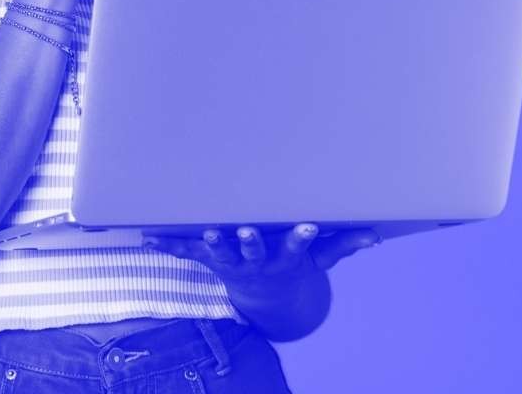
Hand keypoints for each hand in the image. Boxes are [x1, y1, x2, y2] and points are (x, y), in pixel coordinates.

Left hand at [143, 223, 383, 281]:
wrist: (266, 296)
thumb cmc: (293, 264)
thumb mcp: (318, 260)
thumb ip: (340, 246)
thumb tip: (373, 237)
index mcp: (284, 258)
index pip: (296, 248)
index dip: (300, 239)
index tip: (308, 226)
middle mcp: (256, 262)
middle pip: (252, 252)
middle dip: (248, 242)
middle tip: (246, 231)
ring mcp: (231, 262)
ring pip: (219, 253)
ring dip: (211, 244)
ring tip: (205, 234)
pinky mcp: (210, 260)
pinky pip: (187, 253)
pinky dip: (168, 247)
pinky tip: (148, 238)